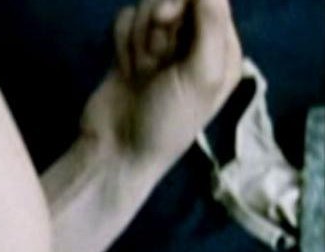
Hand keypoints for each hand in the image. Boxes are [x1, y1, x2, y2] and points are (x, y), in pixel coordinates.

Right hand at [81, 0, 242, 165]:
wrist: (117, 152)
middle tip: (153, 57)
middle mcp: (192, 42)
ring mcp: (158, 46)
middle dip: (158, 23)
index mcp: (220, 47)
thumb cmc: (168, 121)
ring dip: (138, 36)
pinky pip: (124, 20)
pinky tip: (124, 67)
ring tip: (139, 71)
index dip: (185, 1)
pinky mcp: (128, 51)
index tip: (167, 18)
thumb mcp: (202, 75)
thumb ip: (211, 23)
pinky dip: (121, 40)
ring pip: (147, 6)